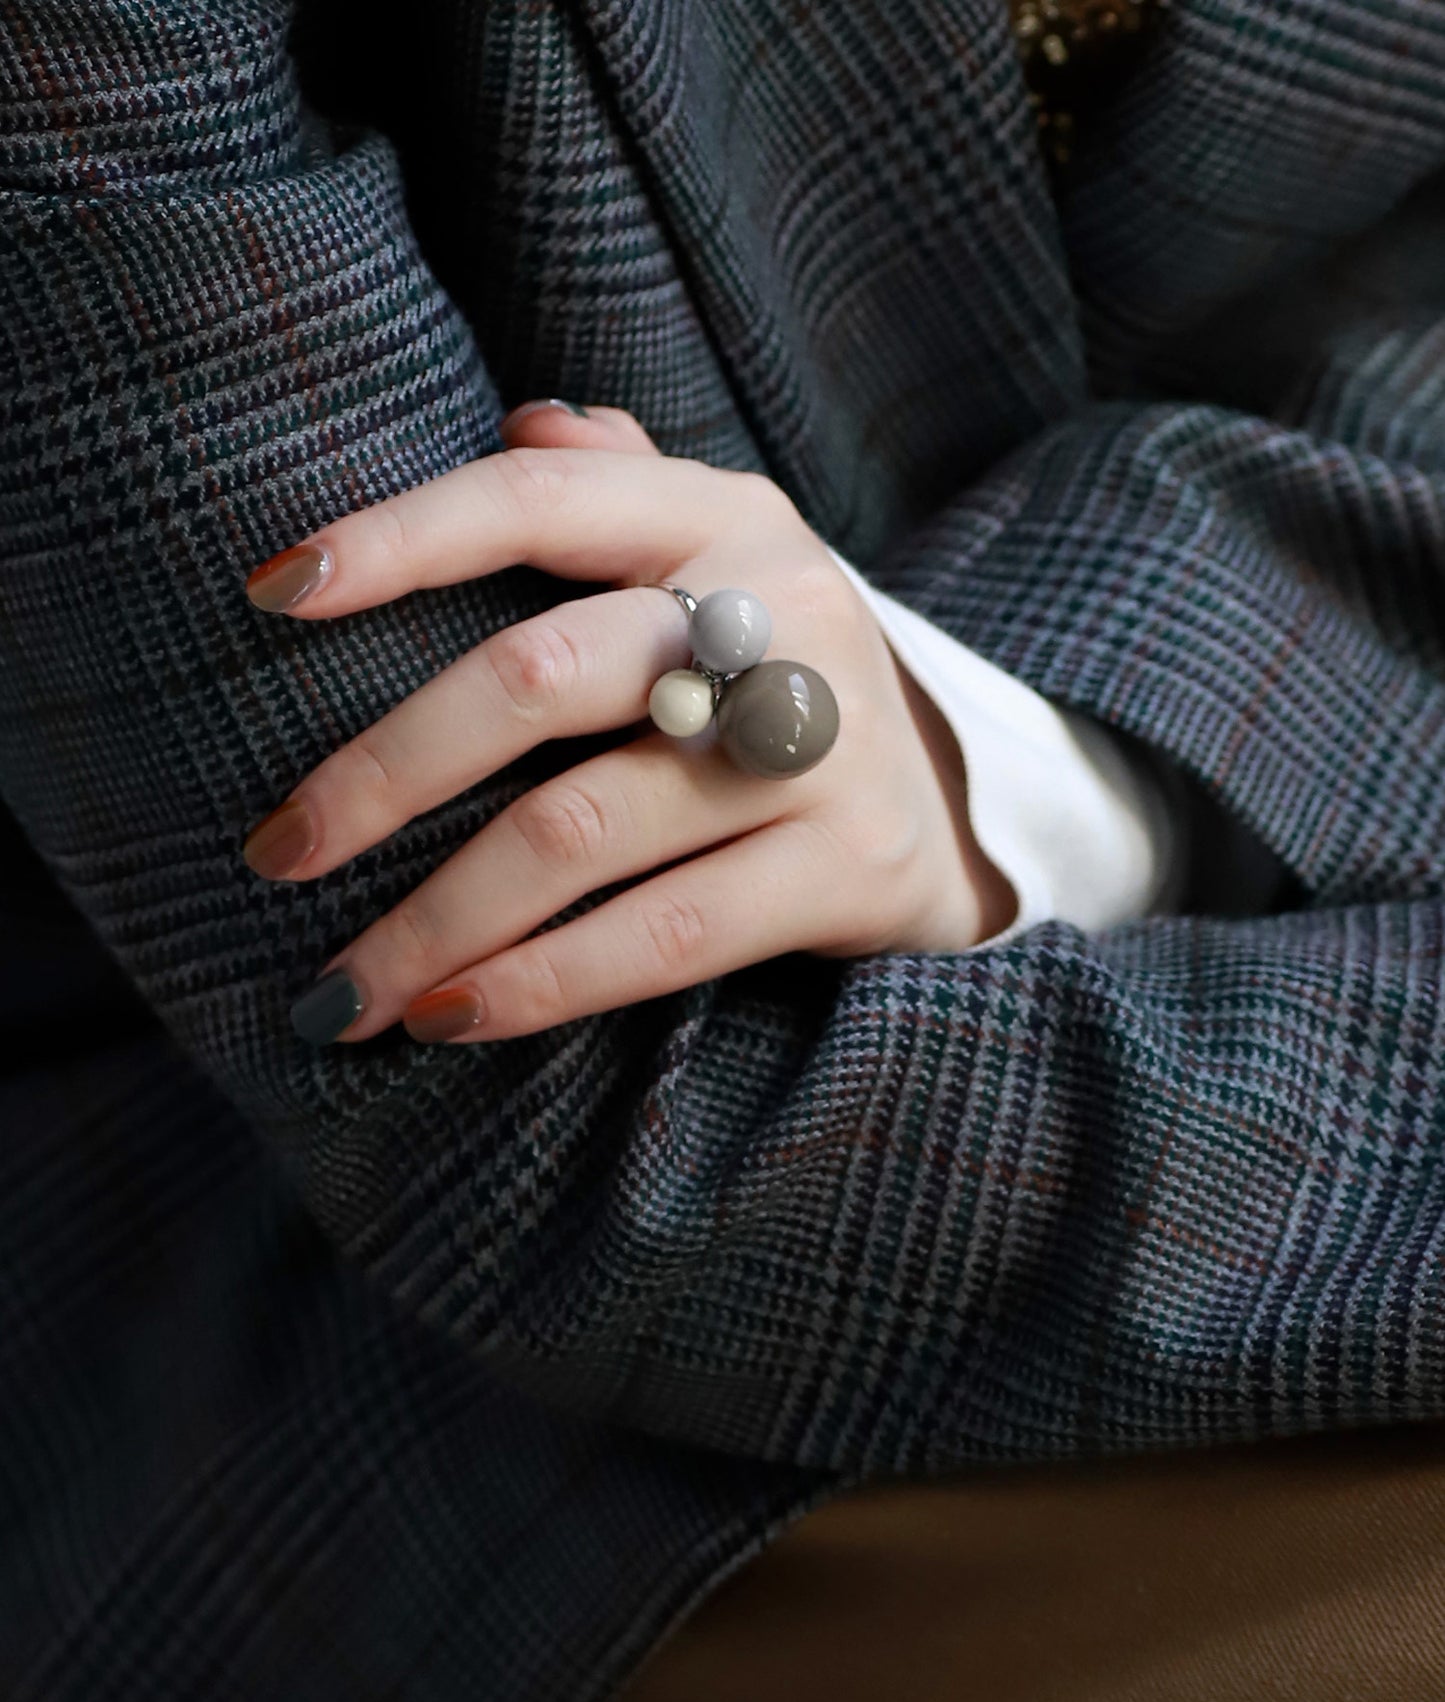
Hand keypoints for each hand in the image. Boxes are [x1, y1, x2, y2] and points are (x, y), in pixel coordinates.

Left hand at [241, 400, 1016, 1044]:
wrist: (962, 809)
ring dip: (435, 918)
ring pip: (580, 827)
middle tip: (279, 853)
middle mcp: (780, 613)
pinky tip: (448, 1017)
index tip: (271, 594)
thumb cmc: (788, 680)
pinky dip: (539, 983)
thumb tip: (520, 422)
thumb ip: (625, 489)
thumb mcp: (729, 563)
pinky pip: (662, 936)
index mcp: (727, 519)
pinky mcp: (846, 869)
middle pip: (540, 676)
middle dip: (385, 773)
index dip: (400, 536)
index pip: (539, 498)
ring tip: (339, 990)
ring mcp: (820, 746)